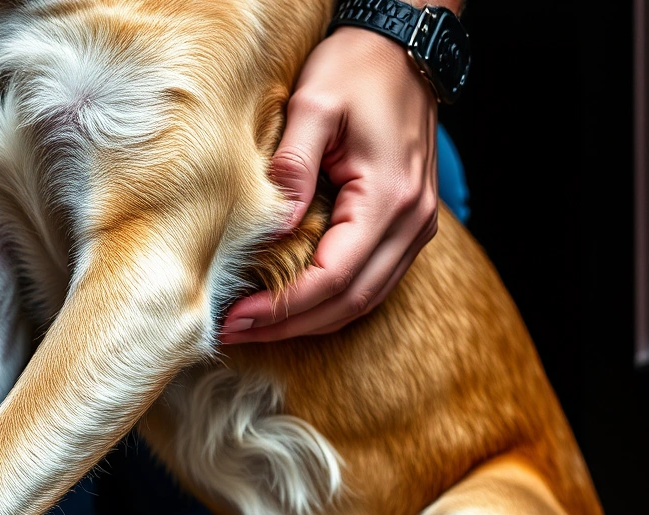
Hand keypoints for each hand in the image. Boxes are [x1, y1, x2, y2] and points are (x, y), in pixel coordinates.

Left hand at [221, 26, 440, 343]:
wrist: (401, 48)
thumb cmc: (357, 69)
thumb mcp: (314, 104)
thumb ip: (293, 165)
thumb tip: (274, 228)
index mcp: (389, 198)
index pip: (333, 277)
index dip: (282, 307)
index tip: (235, 317)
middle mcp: (411, 222)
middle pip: (350, 302)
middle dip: (289, 325)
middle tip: (233, 331)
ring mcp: (415, 226)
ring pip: (364, 299)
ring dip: (309, 319)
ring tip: (253, 325)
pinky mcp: (406, 224)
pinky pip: (371, 279)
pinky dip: (330, 299)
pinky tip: (289, 300)